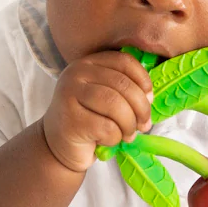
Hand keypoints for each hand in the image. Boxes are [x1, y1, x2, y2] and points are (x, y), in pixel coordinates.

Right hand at [42, 51, 153, 172]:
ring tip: (128, 135)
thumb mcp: (105, 98)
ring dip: (129, 124)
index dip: (143, 80)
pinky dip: (115, 138)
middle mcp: (76, 73)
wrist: (58, 145)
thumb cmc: (88, 120)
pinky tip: (107, 141)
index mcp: (88, 63)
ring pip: (116, 105)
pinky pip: (107, 127)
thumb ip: (124, 89)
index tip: (149, 99)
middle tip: (144, 125)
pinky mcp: (70, 120)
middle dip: (141, 109)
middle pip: (123, 85)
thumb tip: (149, 97)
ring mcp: (70, 95)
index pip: (124, 62)